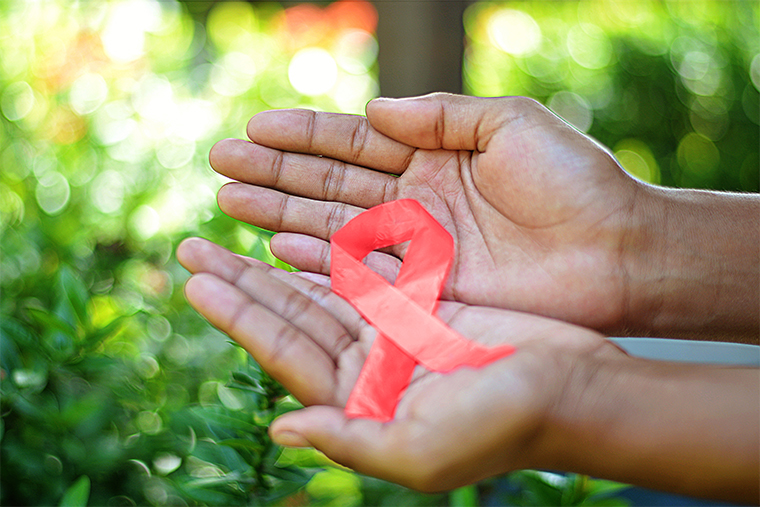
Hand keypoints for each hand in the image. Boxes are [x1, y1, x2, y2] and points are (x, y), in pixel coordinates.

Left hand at [176, 237, 609, 490]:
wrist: (576, 390)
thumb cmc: (508, 424)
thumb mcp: (425, 449)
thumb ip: (351, 442)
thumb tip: (280, 430)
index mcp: (360, 404)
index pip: (285, 352)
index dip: (240, 317)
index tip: (197, 279)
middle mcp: (367, 370)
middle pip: (290, 318)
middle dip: (241, 283)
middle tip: (192, 245)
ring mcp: (393, 337)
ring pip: (318, 293)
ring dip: (273, 265)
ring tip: (228, 234)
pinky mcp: (421, 309)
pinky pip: (362, 276)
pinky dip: (328, 256)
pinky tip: (296, 237)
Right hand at [209, 93, 645, 332]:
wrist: (618, 251)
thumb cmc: (574, 181)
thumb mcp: (510, 124)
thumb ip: (441, 115)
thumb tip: (374, 108)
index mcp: (435, 155)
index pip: (354, 142)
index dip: (304, 136)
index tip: (255, 128)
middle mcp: (416, 199)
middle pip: (331, 183)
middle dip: (276, 173)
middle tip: (221, 164)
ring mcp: (417, 245)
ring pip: (333, 226)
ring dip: (282, 215)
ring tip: (230, 202)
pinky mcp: (425, 286)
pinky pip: (359, 272)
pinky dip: (317, 261)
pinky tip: (277, 250)